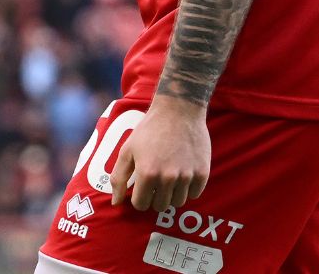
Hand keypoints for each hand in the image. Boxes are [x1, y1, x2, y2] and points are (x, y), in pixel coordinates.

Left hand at [110, 96, 210, 212]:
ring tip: (168, 177)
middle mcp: (167, 178)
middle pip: (160, 206)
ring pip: (178, 202)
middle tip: (154, 183)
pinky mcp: (202, 173)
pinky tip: (182, 174)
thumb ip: (119, 178)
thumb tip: (116, 203)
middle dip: (154, 197)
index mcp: (147, 173)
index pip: (141, 204)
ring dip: (171, 194)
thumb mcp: (127, 150)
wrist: (178, 111)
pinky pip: (194, 194)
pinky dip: (187, 189)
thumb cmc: (149, 130)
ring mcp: (186, 176)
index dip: (139, 198)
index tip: (141, 189)